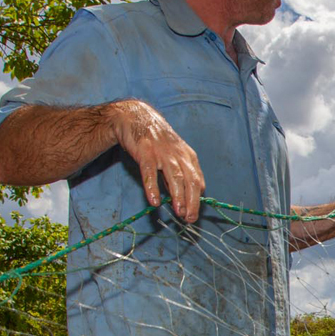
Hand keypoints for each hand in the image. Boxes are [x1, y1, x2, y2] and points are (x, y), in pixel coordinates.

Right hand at [108, 100, 204, 222]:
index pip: (198, 181)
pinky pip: (150, 173)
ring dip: (178, 197)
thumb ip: (178, 175)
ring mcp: (163, 153)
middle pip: (190, 181)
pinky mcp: (146, 152)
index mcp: (188, 156)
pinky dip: (153, 187)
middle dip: (192, 201)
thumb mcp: (174, 155)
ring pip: (175, 177)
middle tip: (190, 218)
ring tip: (179, 212)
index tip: (194, 213)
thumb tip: (183, 198)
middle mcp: (179, 155)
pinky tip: (154, 201)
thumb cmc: (157, 140)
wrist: (136, 117)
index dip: (197, 199)